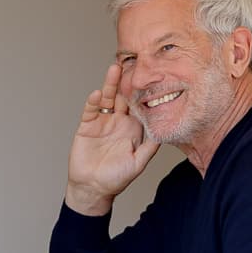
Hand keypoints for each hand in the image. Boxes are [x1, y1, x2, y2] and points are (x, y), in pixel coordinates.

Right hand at [66, 63, 159, 215]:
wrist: (92, 188)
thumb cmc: (116, 179)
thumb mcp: (139, 163)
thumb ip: (150, 146)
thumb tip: (164, 130)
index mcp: (132, 128)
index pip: (139, 105)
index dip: (143, 91)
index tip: (151, 76)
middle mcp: (118, 121)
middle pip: (123, 96)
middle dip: (127, 81)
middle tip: (132, 64)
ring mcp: (102, 122)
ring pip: (107, 98)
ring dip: (110, 84)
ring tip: (114, 69)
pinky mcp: (87, 126)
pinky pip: (91, 110)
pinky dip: (94, 102)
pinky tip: (98, 94)